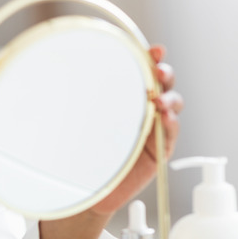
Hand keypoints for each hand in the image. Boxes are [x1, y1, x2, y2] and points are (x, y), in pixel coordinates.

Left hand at [86, 44, 183, 214]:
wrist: (84, 188)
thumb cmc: (76, 149)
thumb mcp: (74, 113)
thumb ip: (77, 91)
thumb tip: (65, 61)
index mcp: (124, 95)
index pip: (142, 70)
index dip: (151, 58)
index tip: (154, 50)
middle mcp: (141, 108)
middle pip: (163, 84)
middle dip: (165, 73)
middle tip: (158, 71)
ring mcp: (152, 128)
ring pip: (172, 104)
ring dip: (170, 98)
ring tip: (160, 100)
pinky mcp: (159, 150)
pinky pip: (171, 133)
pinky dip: (171, 123)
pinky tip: (165, 118)